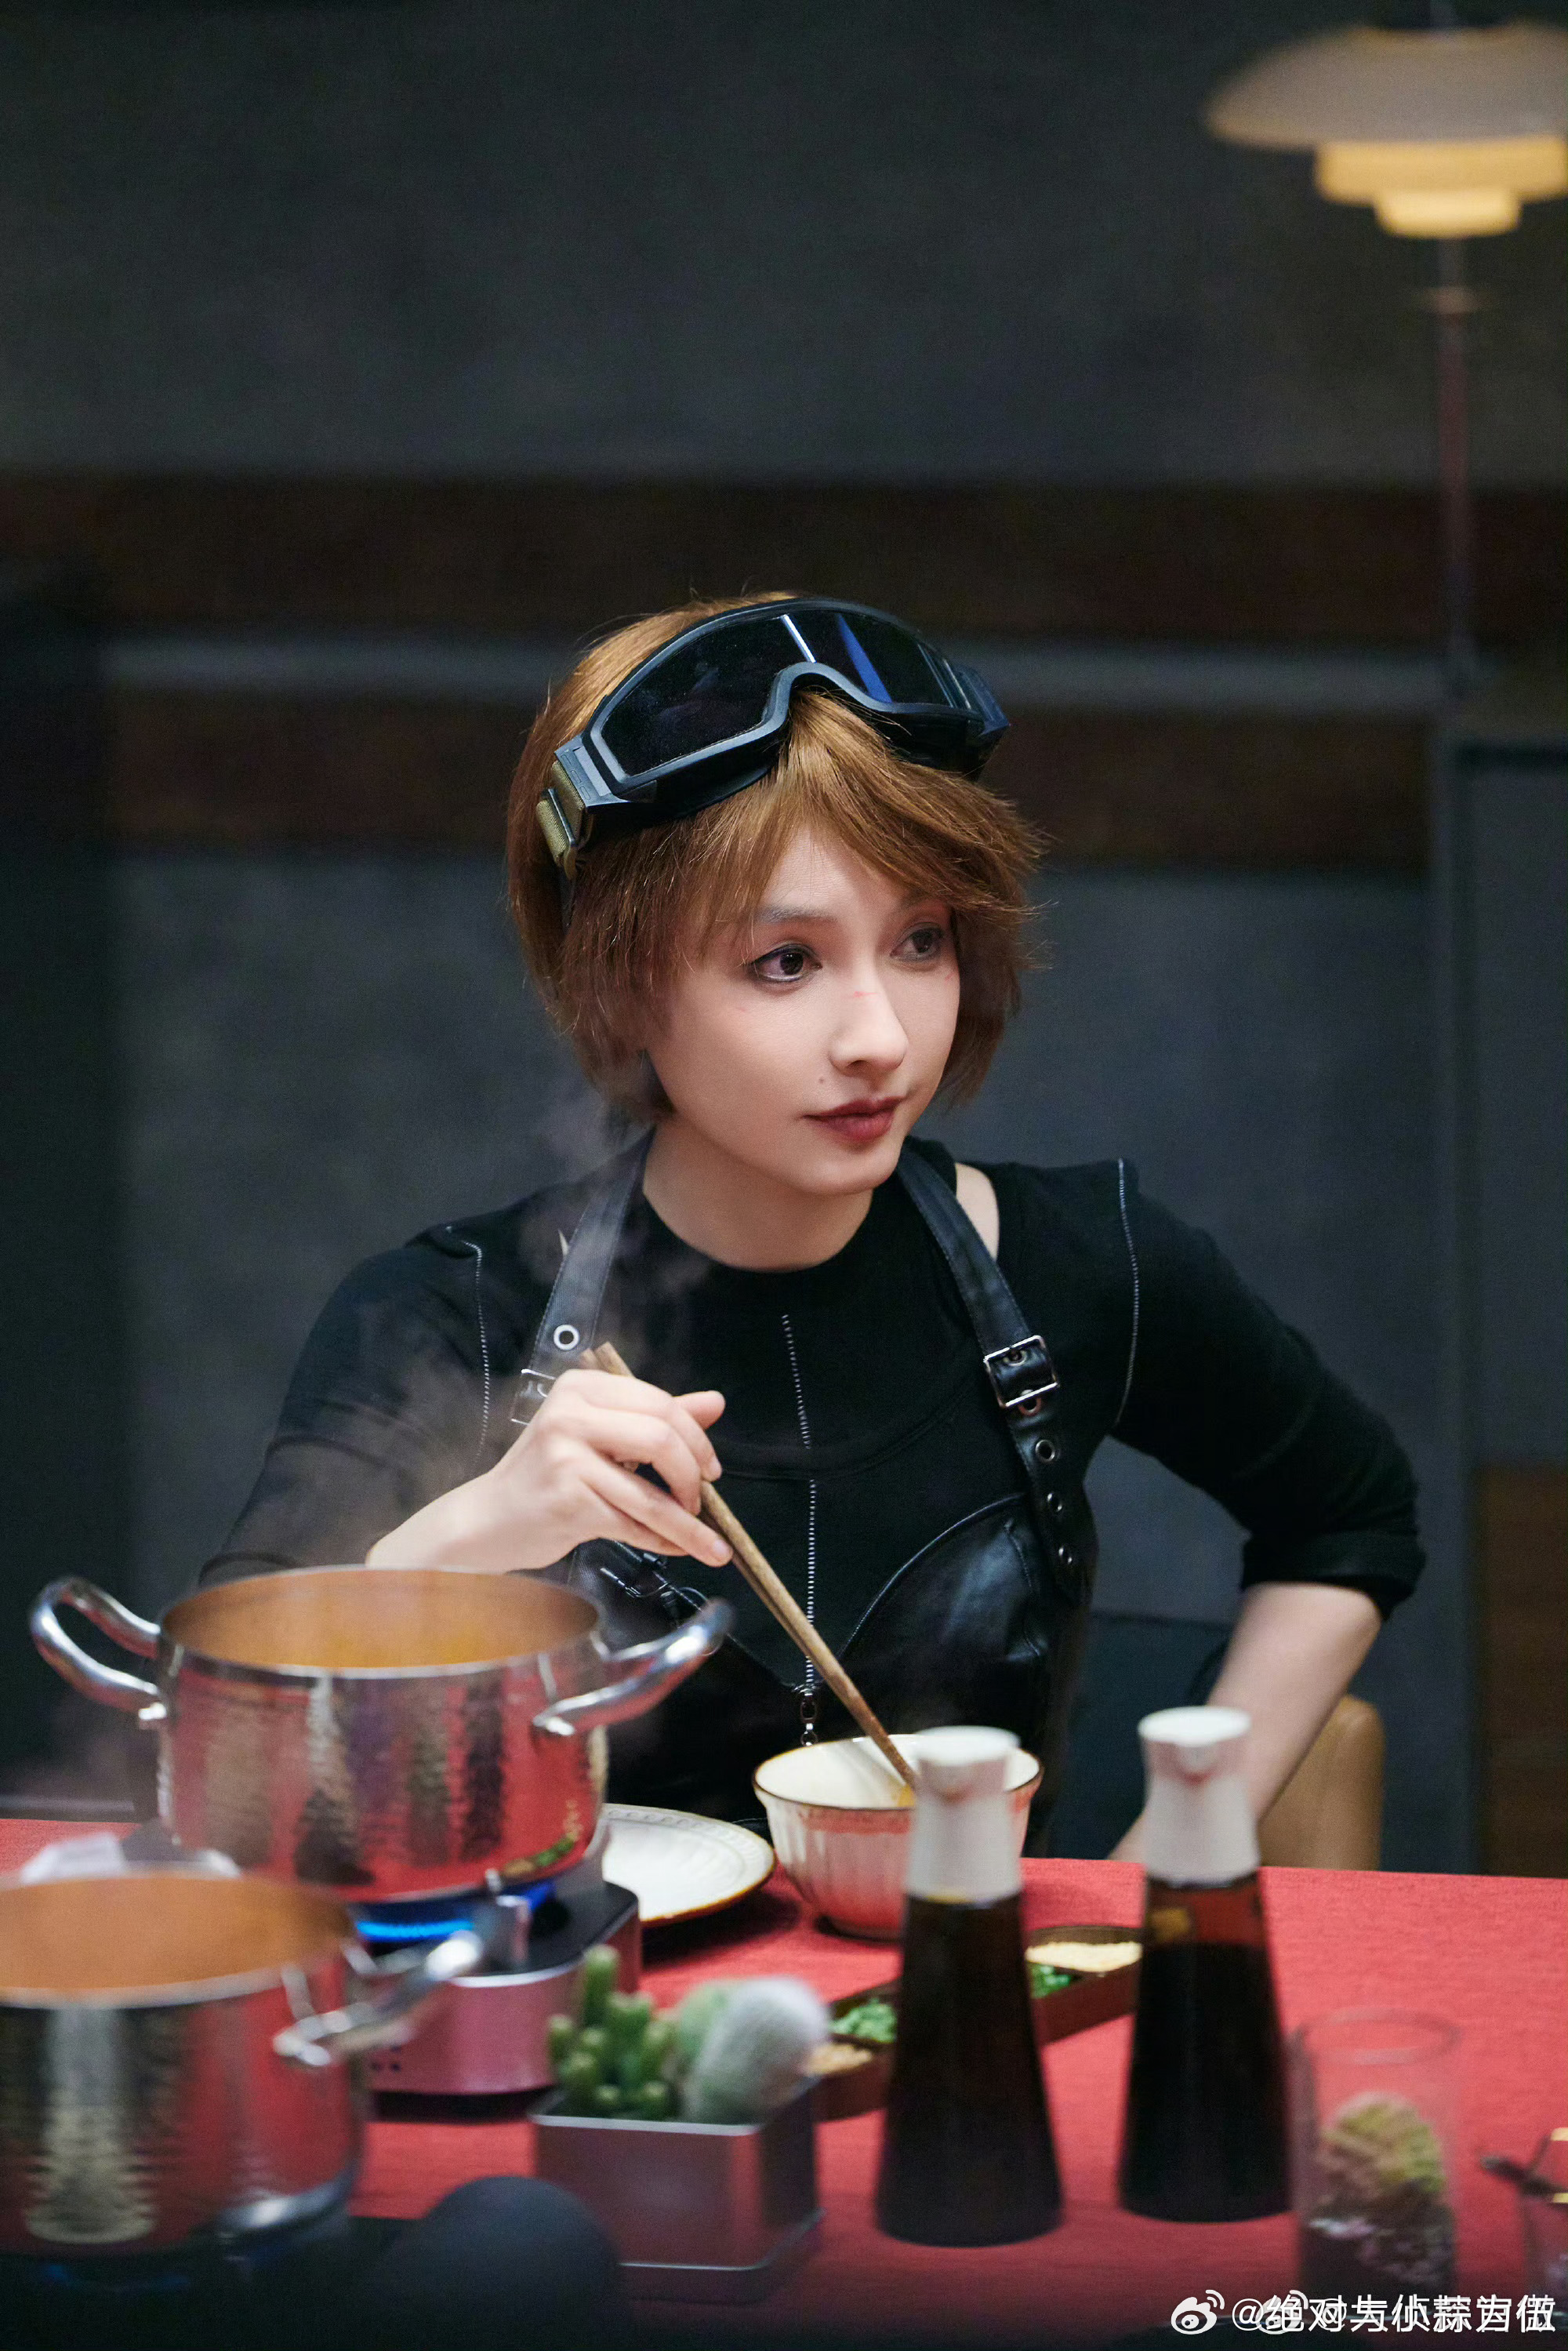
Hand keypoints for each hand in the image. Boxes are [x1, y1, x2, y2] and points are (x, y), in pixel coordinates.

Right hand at [368, 1368, 731, 1573]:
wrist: (488, 1520)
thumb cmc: (547, 1476)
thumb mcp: (599, 1435)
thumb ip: (657, 1418)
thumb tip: (716, 1402)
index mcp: (582, 1388)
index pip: (659, 1402)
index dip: (696, 1437)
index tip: (710, 1469)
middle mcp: (571, 1414)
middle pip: (661, 1438)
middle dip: (694, 1475)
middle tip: (702, 1501)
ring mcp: (566, 1457)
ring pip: (649, 1493)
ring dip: (688, 1524)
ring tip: (711, 1544)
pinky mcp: (566, 1501)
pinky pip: (631, 1523)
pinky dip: (660, 1541)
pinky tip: (674, 1548)